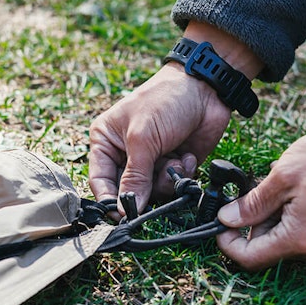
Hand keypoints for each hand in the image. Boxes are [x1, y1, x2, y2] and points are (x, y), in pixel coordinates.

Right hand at [89, 23, 264, 211]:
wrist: (206, 89)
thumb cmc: (165, 100)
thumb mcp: (143, 137)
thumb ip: (134, 176)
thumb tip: (125, 209)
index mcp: (107, 142)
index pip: (100, 180)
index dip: (109, 200)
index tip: (121, 215)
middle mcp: (126, 154)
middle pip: (127, 192)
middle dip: (144, 190)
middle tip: (157, 180)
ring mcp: (152, 161)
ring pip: (152, 193)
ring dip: (166, 181)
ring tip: (175, 160)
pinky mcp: (174, 166)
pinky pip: (173, 187)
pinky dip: (182, 175)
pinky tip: (187, 157)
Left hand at [216, 125, 305, 269]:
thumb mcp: (283, 176)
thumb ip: (252, 203)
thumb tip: (227, 220)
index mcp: (299, 240)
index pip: (250, 259)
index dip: (228, 243)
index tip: (221, 222)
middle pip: (267, 249)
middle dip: (253, 223)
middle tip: (254, 190)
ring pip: (283, 239)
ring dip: (272, 216)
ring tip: (280, 184)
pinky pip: (301, 233)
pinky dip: (290, 215)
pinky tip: (295, 190)